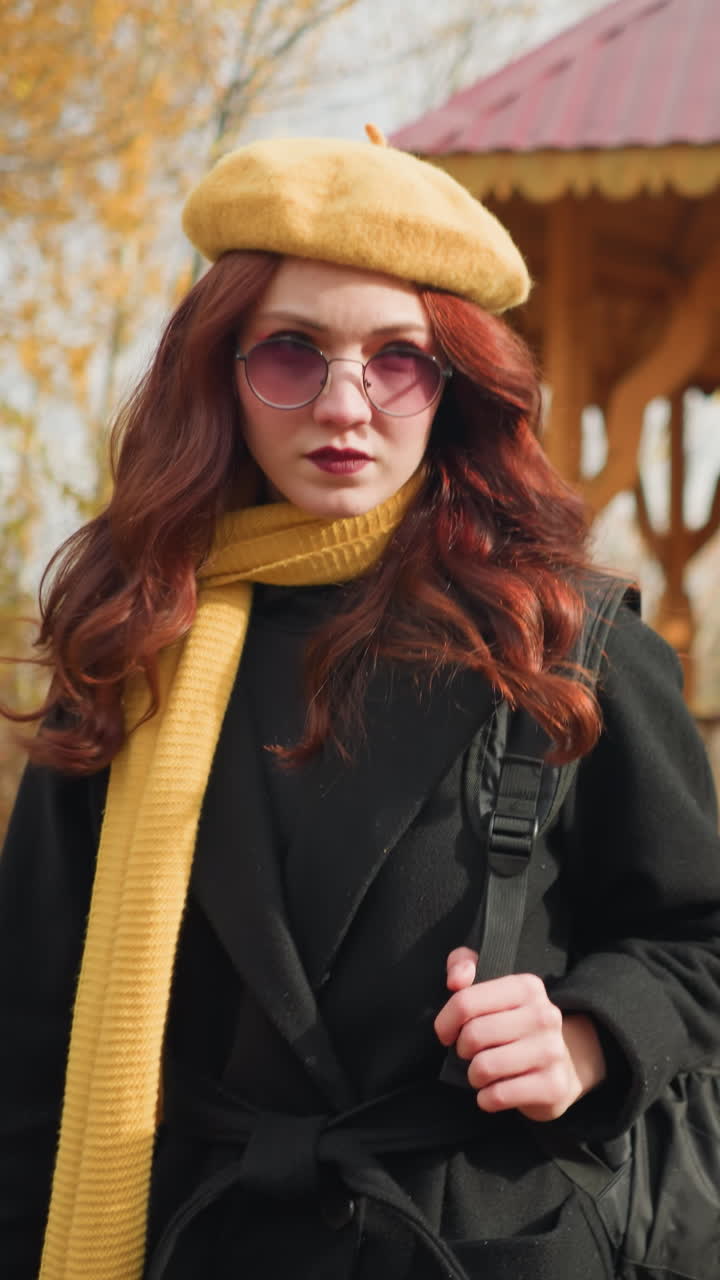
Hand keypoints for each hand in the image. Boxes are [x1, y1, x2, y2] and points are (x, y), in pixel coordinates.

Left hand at [434, 947, 606, 1121]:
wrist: (563, 1064)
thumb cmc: (513, 1024)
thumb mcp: (490, 986)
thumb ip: (463, 965)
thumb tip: (455, 980)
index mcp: (526, 987)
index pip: (465, 1001)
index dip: (446, 1022)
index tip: (447, 1034)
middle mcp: (544, 1016)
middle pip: (474, 1035)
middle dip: (462, 1050)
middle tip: (470, 1053)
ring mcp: (552, 1051)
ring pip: (484, 1067)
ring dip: (474, 1076)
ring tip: (482, 1072)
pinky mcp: (553, 1086)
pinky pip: (498, 1095)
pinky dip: (486, 1098)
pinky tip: (493, 1091)